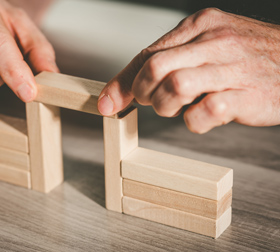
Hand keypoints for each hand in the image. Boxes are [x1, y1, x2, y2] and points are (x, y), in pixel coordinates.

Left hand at [98, 8, 279, 132]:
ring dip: (165, 106)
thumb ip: (169, 61)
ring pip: (176, 86)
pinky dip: (195, 121)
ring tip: (177, 108)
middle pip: (155, 68)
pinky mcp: (249, 95)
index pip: (147, 54)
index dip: (122, 82)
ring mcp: (233, 68)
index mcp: (201, 26)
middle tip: (152, 102)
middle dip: (143, 93)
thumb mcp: (207, 46)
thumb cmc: (247, 57)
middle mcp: (215, 42)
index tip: (107, 102)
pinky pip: (207, 111)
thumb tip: (126, 88)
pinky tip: (201, 117)